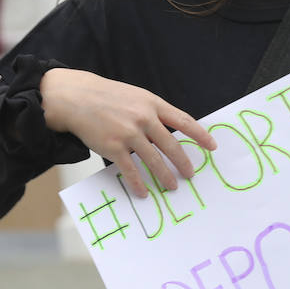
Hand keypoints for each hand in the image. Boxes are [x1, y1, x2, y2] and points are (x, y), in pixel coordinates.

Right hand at [38, 68, 216, 196]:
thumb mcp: (137, 97)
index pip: (184, 121)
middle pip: (172, 145)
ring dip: (165, 176)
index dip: (200, 135)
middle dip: (184, 163)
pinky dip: (139, 183)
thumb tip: (172, 132)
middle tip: (191, 175)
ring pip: (154, 160)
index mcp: (153, 104)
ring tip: (172, 187)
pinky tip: (144, 192)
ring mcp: (128, 134)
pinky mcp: (113, 147)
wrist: (77, 97)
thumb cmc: (108, 97)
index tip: (212, 146)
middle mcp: (144, 118)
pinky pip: (130, 170)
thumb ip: (154, 112)